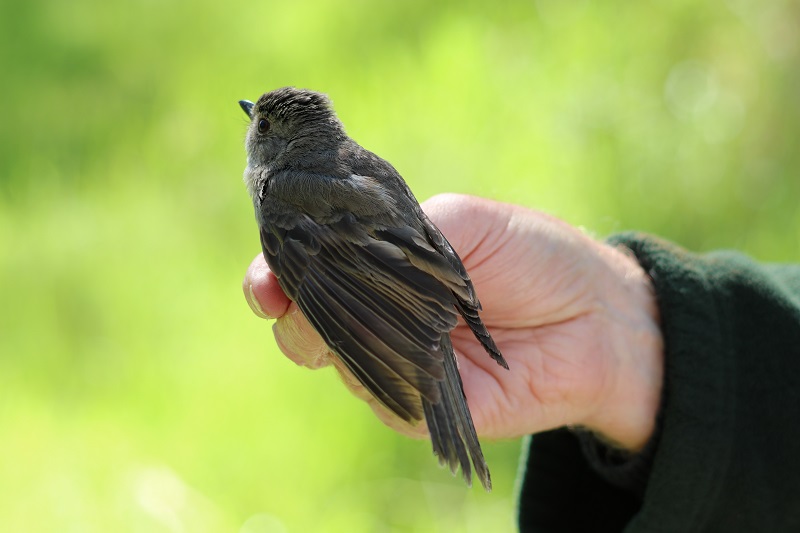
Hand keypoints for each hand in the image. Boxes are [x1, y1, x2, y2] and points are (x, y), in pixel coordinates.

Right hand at [243, 194, 663, 450]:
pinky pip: (386, 401)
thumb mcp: (458, 220)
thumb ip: (394, 229)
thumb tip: (336, 248)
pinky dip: (385, 377)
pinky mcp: (425, 407)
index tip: (265, 279)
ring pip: (337, 364)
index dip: (275, 276)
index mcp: (376, 270)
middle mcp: (377, 319)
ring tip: (370, 314)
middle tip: (287, 299)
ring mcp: (397, 365)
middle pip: (304, 327)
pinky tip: (410, 351)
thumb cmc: (530, 253)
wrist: (596, 315)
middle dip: (288, 313)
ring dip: (334, 341)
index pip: (307, 274)